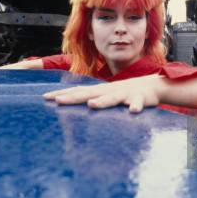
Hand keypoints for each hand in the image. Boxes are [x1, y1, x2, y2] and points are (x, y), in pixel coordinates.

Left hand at [43, 75, 163, 112]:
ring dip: (102, 101)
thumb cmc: (125, 94)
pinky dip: (135, 106)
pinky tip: (133, 111)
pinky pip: (137, 103)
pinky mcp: (140, 99)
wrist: (151, 86)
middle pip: (89, 94)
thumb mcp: (106, 96)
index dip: (62, 94)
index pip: (77, 91)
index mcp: (99, 91)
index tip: (45, 97)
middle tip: (57, 101)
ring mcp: (124, 94)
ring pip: (112, 98)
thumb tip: (73, 110)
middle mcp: (109, 91)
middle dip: (73, 97)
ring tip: (92, 105)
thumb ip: (92, 101)